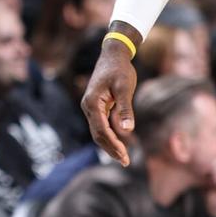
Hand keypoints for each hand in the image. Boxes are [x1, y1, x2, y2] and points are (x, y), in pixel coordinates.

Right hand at [81, 36, 138, 165]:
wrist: (113, 54)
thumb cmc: (120, 69)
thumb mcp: (125, 87)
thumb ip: (125, 109)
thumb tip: (128, 130)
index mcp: (92, 103)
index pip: (101, 131)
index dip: (113, 145)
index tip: (125, 156)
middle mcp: (88, 107)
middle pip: (97, 135)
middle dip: (111, 149)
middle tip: (126, 161)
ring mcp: (90, 107)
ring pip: (98, 132)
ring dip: (109, 145)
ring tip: (123, 157)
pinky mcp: (96, 107)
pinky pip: (100, 126)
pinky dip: (109, 136)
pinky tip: (119, 144)